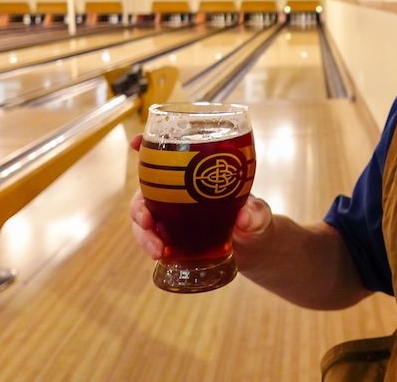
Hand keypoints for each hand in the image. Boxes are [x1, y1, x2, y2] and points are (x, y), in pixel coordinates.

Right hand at [128, 133, 273, 261]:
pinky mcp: (172, 236)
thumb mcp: (260, 216)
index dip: (149, 146)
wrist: (255, 250)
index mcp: (201, 175)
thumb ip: (257, 215)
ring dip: (142, 231)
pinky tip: (159, 254)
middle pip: (149, 190)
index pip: (171, 156)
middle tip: (146, 220)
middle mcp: (182, 191)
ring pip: (146, 216)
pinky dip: (150, 244)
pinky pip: (153, 237)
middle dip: (139, 203)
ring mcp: (174, 214)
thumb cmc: (257, 223)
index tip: (135, 142)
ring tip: (157, 249)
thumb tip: (245, 217)